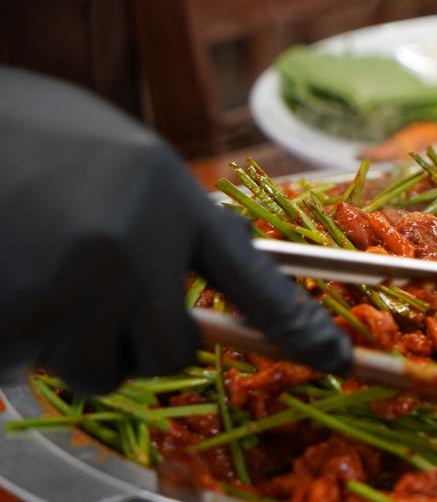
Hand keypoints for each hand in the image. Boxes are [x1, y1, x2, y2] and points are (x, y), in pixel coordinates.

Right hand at [0, 67, 351, 393]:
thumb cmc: (19, 131)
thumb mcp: (118, 152)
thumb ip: (173, 205)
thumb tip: (233, 240)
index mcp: (167, 196)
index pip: (251, 276)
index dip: (296, 325)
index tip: (338, 358)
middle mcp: (133, 248)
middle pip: (175, 350)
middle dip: (141, 339)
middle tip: (95, 295)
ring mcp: (72, 291)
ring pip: (104, 371)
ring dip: (76, 346)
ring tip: (35, 277)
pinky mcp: (13, 326)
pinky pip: (35, 365)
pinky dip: (18, 341)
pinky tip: (2, 279)